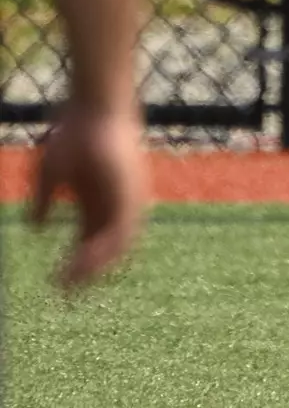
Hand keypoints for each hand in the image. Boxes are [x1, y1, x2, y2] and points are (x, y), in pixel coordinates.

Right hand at [30, 102, 148, 289]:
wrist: (95, 110)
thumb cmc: (72, 136)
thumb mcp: (50, 174)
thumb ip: (43, 202)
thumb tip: (36, 228)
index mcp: (97, 202)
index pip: (88, 242)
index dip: (73, 264)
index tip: (55, 283)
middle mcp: (116, 205)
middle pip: (105, 249)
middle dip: (86, 274)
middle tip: (67, 297)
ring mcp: (127, 201)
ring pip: (117, 245)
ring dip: (95, 267)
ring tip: (75, 286)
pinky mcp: (133, 194)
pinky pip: (123, 229)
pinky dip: (106, 248)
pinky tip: (88, 263)